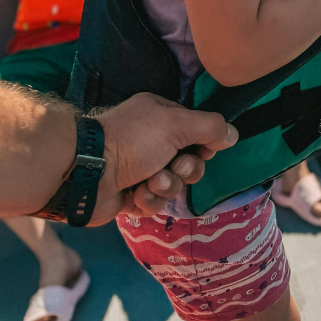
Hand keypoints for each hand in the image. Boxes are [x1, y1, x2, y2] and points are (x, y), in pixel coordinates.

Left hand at [93, 93, 237, 224]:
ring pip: (174, 184)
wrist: (87, 172)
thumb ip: (210, 127)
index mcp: (161, 118)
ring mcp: (141, 169)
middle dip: (186, 168)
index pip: (197, 131)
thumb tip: (233, 134)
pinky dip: (149, 199)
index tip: (205, 148)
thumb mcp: (178, 124)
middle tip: (175, 165)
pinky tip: (136, 193)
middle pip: (191, 161)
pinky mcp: (132, 195)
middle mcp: (152, 142)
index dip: (205, 144)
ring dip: (167, 184)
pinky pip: (156, 202)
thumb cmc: (132, 140)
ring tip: (150, 181)